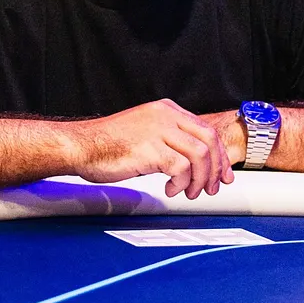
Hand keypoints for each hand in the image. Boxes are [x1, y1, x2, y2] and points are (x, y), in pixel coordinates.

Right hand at [68, 99, 235, 198]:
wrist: (80, 146)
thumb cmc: (107, 145)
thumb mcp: (144, 133)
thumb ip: (168, 141)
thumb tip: (191, 164)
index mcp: (166, 110)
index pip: (206, 130)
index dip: (219, 156)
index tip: (222, 174)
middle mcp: (165, 116)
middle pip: (209, 140)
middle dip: (215, 169)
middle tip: (210, 188)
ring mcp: (158, 130)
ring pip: (199, 155)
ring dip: (199, 179)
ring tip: (188, 192)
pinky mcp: (150, 148)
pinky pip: (181, 168)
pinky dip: (181, 183)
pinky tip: (170, 190)